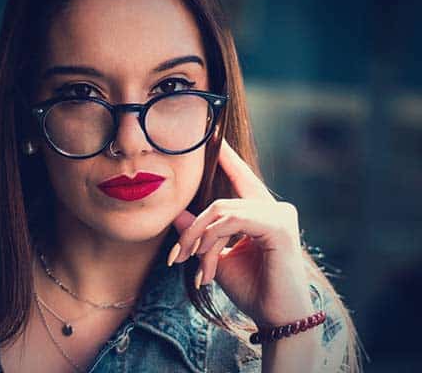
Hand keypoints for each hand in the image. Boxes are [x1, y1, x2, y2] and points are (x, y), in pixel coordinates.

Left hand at [168, 138, 314, 326]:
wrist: (276, 320)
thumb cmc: (252, 290)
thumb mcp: (217, 258)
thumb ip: (200, 234)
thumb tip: (176, 213)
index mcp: (263, 213)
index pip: (242, 178)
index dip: (227, 158)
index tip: (213, 137)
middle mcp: (276, 209)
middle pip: (220, 203)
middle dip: (192, 229)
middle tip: (176, 257)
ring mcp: (280, 215)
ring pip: (222, 212)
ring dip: (199, 239)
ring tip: (191, 264)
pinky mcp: (279, 227)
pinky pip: (233, 221)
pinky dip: (212, 238)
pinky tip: (207, 260)